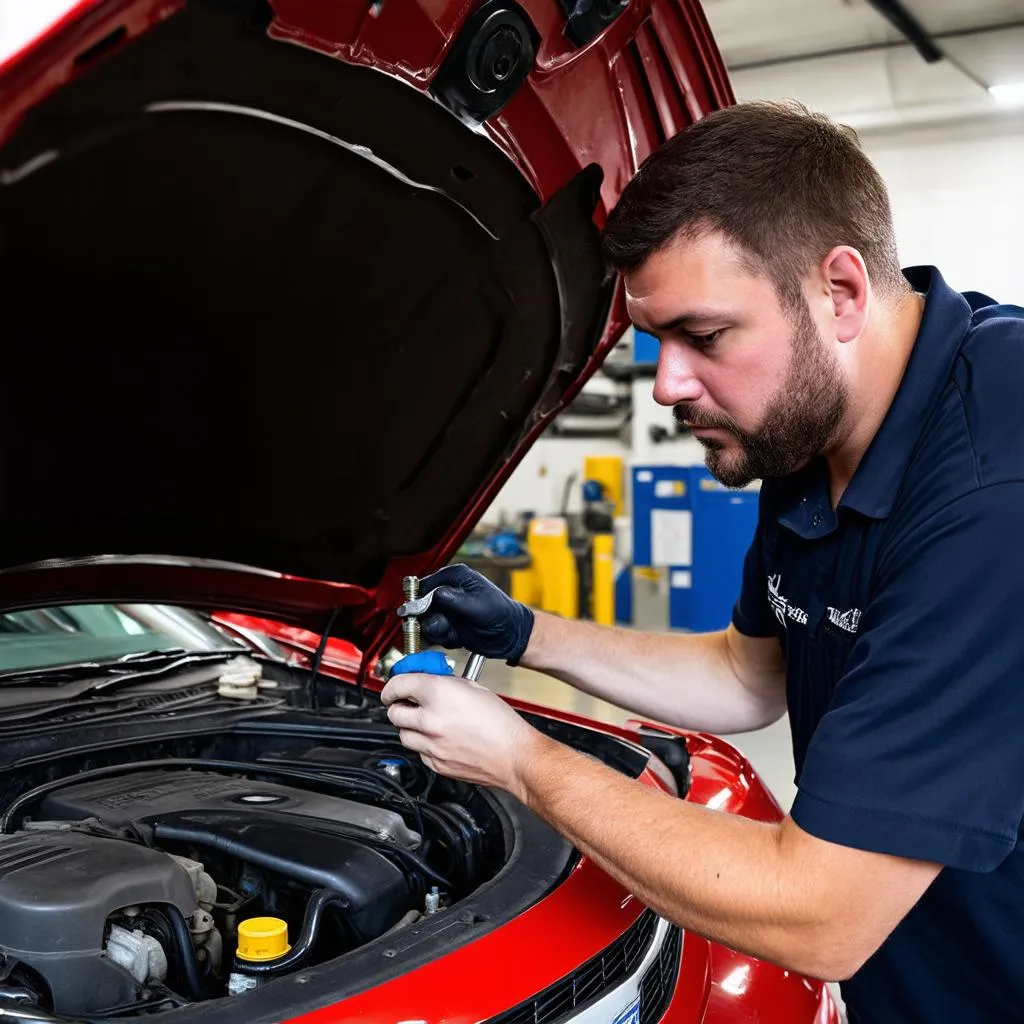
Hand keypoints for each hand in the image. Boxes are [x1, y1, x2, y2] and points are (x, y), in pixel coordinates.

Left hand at [381, 671, 540, 797]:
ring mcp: (431, 745)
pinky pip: (418, 752)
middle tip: (407, 703)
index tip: (392, 687)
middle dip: (398, 706)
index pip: (397, 685)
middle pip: (393, 713)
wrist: (514, 755)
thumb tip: (431, 681)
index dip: (392, 685)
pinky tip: (438, 738)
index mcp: (438, 694)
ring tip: (425, 721)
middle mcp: (430, 720)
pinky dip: (423, 744)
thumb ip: (446, 682)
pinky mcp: (436, 764)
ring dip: (409, 726)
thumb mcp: (474, 687)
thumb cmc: (501, 723)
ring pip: (402, 735)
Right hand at [411, 564, 533, 664]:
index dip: (419, 599)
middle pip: (421, 605)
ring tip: (453, 633)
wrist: (511, 635)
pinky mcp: (448, 625)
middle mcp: (448, 591)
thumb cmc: (501, 614)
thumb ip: (451, 599)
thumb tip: (431, 594)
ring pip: (427, 622)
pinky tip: (457, 638)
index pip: (425, 585)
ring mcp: (447, 609)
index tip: (417, 612)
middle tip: (442, 626)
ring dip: (438, 631)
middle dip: (429, 620)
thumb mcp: (476, 604)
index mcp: (456, 576)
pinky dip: (444, 639)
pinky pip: (435, 634)